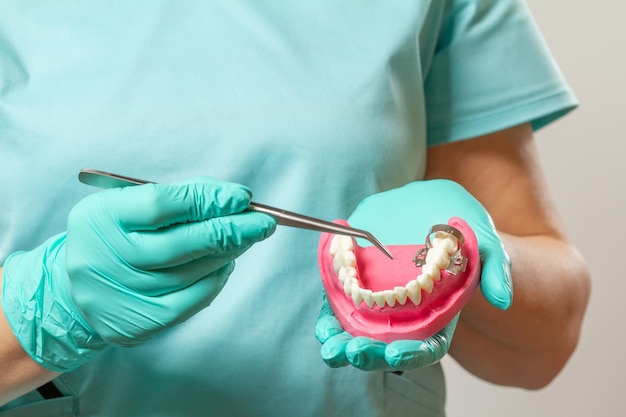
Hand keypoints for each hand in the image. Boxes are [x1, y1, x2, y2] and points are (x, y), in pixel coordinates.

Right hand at [2, 177, 275, 370]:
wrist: (76, 289)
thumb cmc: (117, 236)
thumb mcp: (131, 204)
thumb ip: (181, 196)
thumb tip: (233, 198)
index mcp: (101, 218)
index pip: (161, 205)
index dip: (206, 200)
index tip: (241, 197)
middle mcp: (105, 258)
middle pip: (179, 244)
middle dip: (229, 230)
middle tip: (263, 222)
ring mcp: (120, 294)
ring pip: (191, 273)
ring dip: (228, 253)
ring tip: (249, 237)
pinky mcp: (137, 323)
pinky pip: (190, 301)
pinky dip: (216, 280)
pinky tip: (228, 263)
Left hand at [315, 179, 511, 370]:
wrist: (432, 208)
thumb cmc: (462, 231)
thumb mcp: (485, 244)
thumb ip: (495, 269)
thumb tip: (502, 299)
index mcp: (438, 316)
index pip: (427, 346)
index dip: (412, 354)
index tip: (397, 357)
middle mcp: (406, 316)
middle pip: (387, 346)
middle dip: (370, 354)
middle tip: (351, 353)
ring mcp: (380, 303)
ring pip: (359, 333)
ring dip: (342, 342)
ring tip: (330, 348)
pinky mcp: (358, 285)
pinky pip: (341, 307)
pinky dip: (330, 317)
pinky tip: (323, 323)